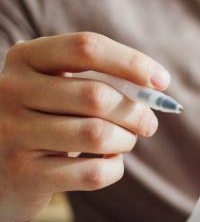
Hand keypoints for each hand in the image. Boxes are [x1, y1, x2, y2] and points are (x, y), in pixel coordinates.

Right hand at [0, 32, 169, 221]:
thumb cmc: (44, 119)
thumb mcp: (59, 89)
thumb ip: (101, 81)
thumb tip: (157, 88)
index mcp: (25, 58)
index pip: (87, 47)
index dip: (131, 62)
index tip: (161, 82)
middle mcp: (11, 90)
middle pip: (98, 95)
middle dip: (137, 112)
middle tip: (148, 124)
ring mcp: (12, 133)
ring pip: (98, 134)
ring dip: (126, 141)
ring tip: (125, 142)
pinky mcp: (23, 174)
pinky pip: (91, 172)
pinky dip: (113, 169)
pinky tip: (108, 163)